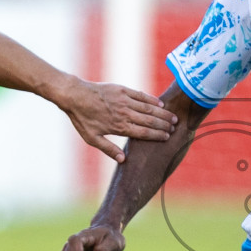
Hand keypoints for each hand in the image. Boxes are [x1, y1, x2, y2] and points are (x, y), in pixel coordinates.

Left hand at [57, 76, 177, 161]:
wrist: (75, 96)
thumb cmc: (82, 119)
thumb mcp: (92, 138)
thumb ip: (108, 149)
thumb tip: (123, 160)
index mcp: (119, 127)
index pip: (144, 132)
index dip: (157, 135)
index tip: (167, 137)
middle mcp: (124, 114)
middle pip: (149, 120)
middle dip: (164, 124)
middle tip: (175, 127)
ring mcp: (124, 101)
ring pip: (148, 108)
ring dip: (162, 113)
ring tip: (173, 117)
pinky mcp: (122, 90)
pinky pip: (140, 95)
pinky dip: (152, 100)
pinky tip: (160, 103)